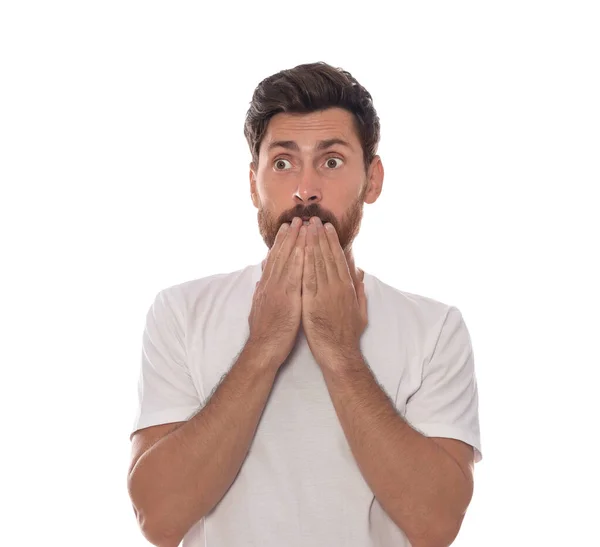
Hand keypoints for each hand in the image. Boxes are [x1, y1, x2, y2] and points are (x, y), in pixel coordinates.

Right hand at [247, 217, 306, 370]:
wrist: (264, 349)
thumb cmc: (265, 332)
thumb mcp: (259, 307)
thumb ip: (261, 290)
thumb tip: (261, 277)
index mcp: (266, 286)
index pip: (275, 259)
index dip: (282, 242)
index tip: (288, 228)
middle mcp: (271, 284)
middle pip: (281, 255)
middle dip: (290, 236)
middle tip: (297, 219)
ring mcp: (278, 289)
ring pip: (288, 260)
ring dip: (295, 241)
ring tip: (302, 226)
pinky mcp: (287, 298)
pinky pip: (295, 274)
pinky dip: (300, 260)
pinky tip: (306, 248)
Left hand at [301, 217, 367, 367]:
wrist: (339, 353)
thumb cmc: (349, 334)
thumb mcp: (361, 310)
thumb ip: (360, 289)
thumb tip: (359, 272)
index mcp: (347, 286)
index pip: (338, 258)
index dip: (331, 241)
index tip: (326, 228)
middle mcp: (336, 286)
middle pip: (326, 255)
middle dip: (319, 236)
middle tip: (313, 219)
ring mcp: (324, 292)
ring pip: (316, 262)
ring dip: (310, 243)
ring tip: (305, 227)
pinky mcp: (312, 300)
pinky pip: (306, 276)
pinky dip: (303, 261)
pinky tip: (299, 249)